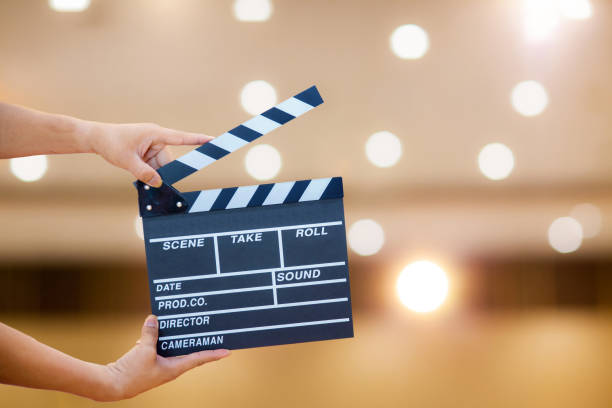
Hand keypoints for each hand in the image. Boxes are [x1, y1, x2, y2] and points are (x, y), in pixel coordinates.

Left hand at [90, 123, 211, 186]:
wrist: (96, 138)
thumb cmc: (111, 142)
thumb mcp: (127, 160)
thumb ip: (144, 173)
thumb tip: (158, 183)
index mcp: (155, 134)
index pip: (181, 138)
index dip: (198, 140)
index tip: (213, 140)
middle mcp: (157, 138)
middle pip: (168, 161)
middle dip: (161, 173)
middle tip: (152, 184)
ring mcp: (152, 145)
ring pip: (161, 166)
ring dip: (153, 174)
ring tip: (137, 175)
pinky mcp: (147, 152)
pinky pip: (154, 165)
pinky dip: (149, 173)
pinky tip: (138, 174)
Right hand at [102, 315, 229, 400]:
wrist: (112, 385)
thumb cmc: (131, 373)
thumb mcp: (143, 350)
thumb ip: (151, 334)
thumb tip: (154, 319)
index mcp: (174, 368)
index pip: (199, 359)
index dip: (213, 354)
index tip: (227, 351)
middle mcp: (170, 368)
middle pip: (190, 353)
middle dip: (200, 343)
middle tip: (212, 332)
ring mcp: (160, 366)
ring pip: (174, 349)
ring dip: (179, 338)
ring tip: (188, 324)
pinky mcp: (150, 363)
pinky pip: (160, 348)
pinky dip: (161, 339)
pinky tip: (156, 328)